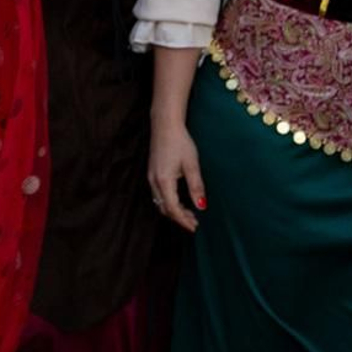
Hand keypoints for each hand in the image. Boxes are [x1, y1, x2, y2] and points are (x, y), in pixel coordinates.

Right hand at [148, 116, 205, 232]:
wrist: (165, 125)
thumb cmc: (180, 143)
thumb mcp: (192, 165)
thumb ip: (196, 187)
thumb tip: (201, 206)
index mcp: (164, 180)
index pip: (172, 208)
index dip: (183, 220)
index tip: (195, 227)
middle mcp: (153, 180)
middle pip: (163, 207)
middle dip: (178, 217)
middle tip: (195, 223)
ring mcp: (151, 176)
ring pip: (159, 201)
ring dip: (173, 210)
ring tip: (189, 213)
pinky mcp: (152, 172)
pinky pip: (157, 193)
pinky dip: (168, 201)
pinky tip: (180, 200)